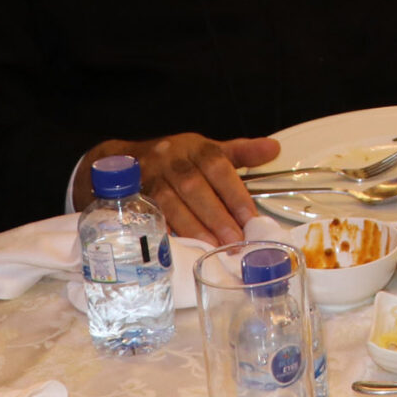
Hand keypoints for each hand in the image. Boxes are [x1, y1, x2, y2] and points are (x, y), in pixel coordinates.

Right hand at [79, 132, 279, 244]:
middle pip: (194, 187)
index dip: (234, 193)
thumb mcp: (207, 149)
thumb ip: (241, 152)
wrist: (123, 159)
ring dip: (193, 227)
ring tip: (213, 248)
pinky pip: (148, 215)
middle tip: (234, 241)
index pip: (218, 167)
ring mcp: (148, 177)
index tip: (250, 218)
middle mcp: (170, 159)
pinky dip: (165, 231)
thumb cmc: (176, 159)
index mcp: (194, 147)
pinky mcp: (131, 196)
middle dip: (216, 216)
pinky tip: (180, 247)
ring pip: (170, 203)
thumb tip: (273, 149)